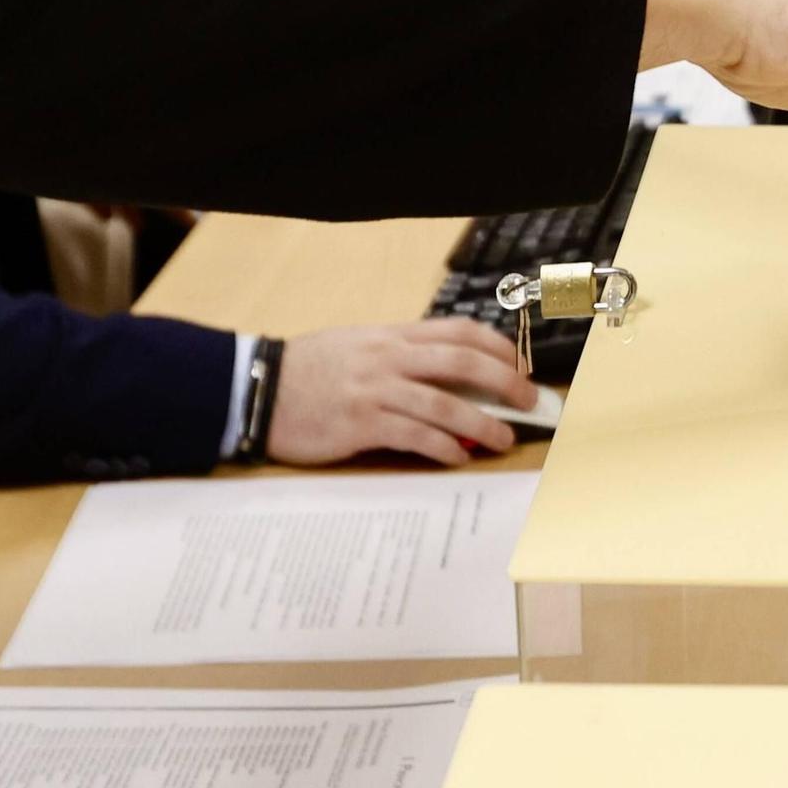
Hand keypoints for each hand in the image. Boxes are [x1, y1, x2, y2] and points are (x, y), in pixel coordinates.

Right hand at [267, 320, 538, 466]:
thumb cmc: (311, 370)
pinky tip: (458, 456)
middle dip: (504, 382)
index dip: (497, 347)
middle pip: (463, 362)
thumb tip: (450, 380)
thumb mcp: (359, 347)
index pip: (458, 331)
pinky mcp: (361, 424)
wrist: (259, 388)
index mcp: (392, 336)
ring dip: (483, 422)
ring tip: (504, 439)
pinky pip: (414, 435)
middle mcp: (390, 358)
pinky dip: (443, 446)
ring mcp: (376, 390)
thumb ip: (402, 357)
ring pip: (445, 402)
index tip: (519, 366)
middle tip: (528, 402)